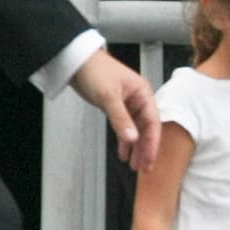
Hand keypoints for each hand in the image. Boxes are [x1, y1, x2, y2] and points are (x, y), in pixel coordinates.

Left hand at [70, 49, 161, 170]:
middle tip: (144, 168)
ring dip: (136, 147)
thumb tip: (132, 139)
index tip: (149, 160)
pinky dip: (124, 140)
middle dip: (146, 149)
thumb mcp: (108, 97)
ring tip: (134, 165)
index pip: (153, 123)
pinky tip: (123, 153)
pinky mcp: (117, 107)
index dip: (152, 143)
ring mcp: (129, 104)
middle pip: (147, 129)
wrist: (76, 61)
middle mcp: (139, 99)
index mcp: (143, 94)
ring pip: (136, 130)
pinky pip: (125, 127)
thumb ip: (120, 119)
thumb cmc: (95, 71)